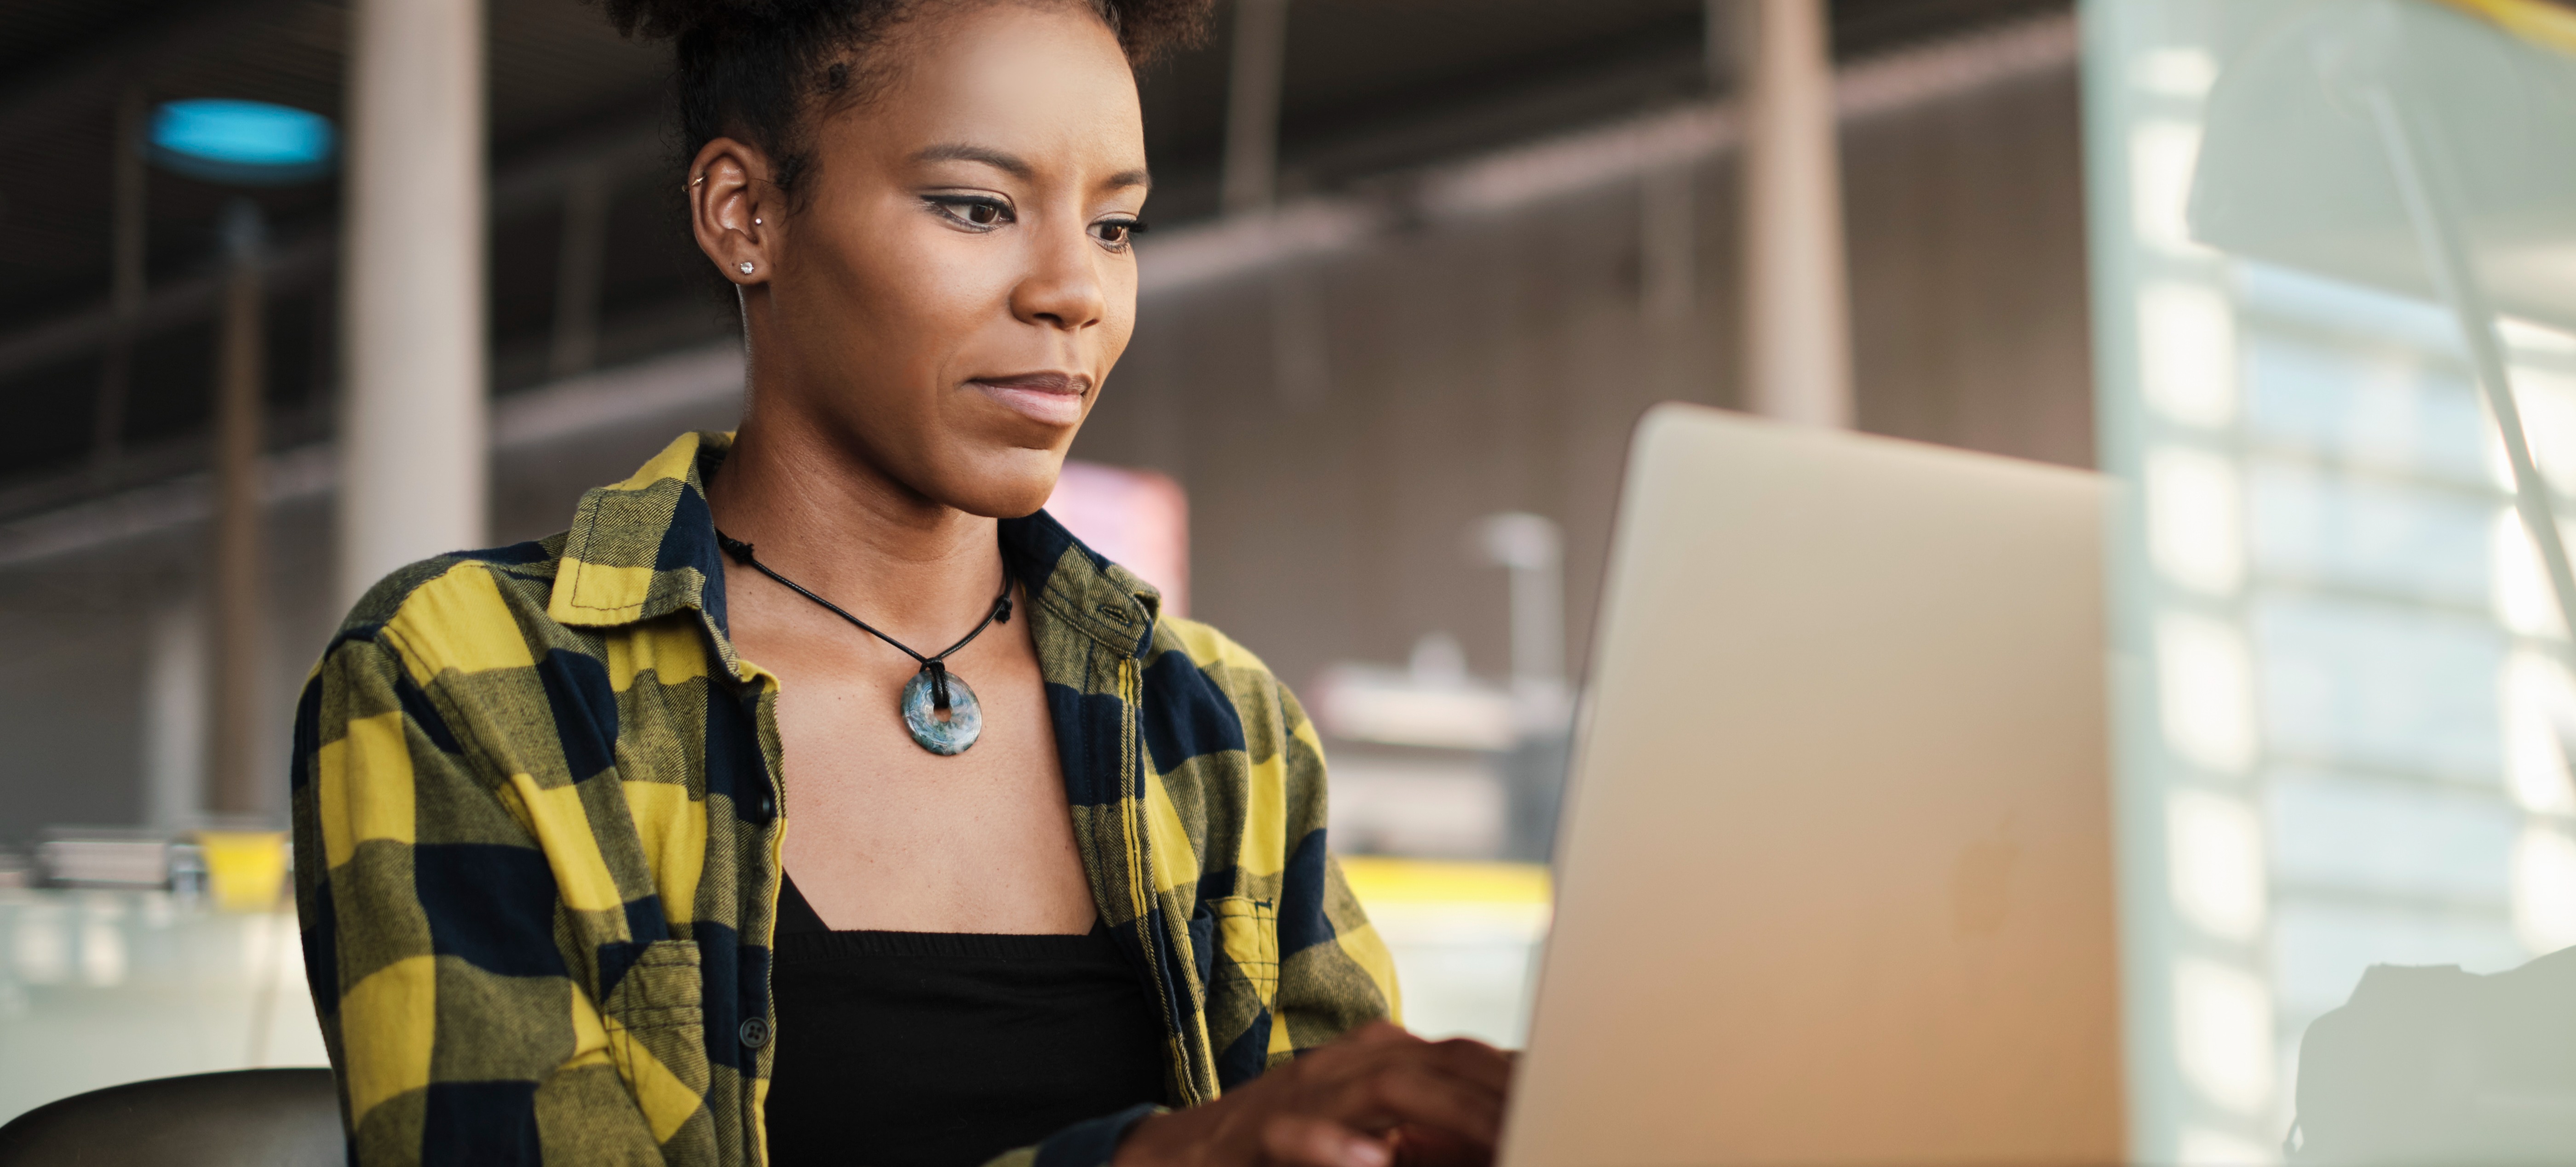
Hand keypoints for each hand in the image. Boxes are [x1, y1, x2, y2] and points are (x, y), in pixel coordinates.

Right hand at [1114, 1022, 1513, 1166]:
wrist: (1183, 1156)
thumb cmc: (1285, 1148)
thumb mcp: (1370, 1138)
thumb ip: (1429, 1138)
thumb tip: (1499, 1139)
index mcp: (1380, 1058)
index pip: (1466, 1056)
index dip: (1520, 1076)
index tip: (1569, 1095)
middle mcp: (1350, 1062)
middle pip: (1445, 1061)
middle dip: (1504, 1091)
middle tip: (1552, 1116)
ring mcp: (1307, 1093)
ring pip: (1389, 1088)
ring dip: (1450, 1112)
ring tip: (1503, 1135)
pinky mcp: (1262, 1132)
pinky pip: (1303, 1135)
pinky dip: (1337, 1146)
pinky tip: (1371, 1161)